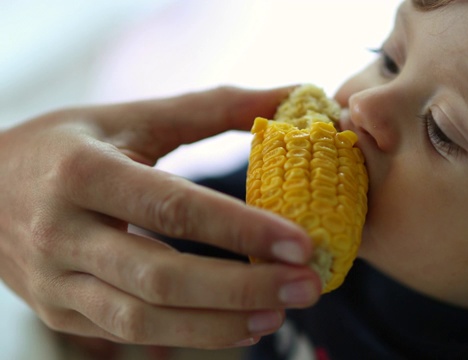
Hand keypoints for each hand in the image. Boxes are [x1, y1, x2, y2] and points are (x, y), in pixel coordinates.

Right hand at [0, 86, 320, 348]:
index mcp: (82, 173)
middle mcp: (61, 231)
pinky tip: (237, 327)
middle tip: (306, 286)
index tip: (301, 243)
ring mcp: (55, 281)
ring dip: (219, 324)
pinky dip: (187, 335)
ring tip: (278, 314)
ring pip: (144, 319)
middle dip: (242, 288)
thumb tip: (291, 96)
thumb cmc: (69, 147)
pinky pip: (128, 334)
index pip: (172, 208)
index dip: (240, 229)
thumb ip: (212, 108)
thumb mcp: (131, 118)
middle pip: (162, 276)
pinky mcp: (58, 311)